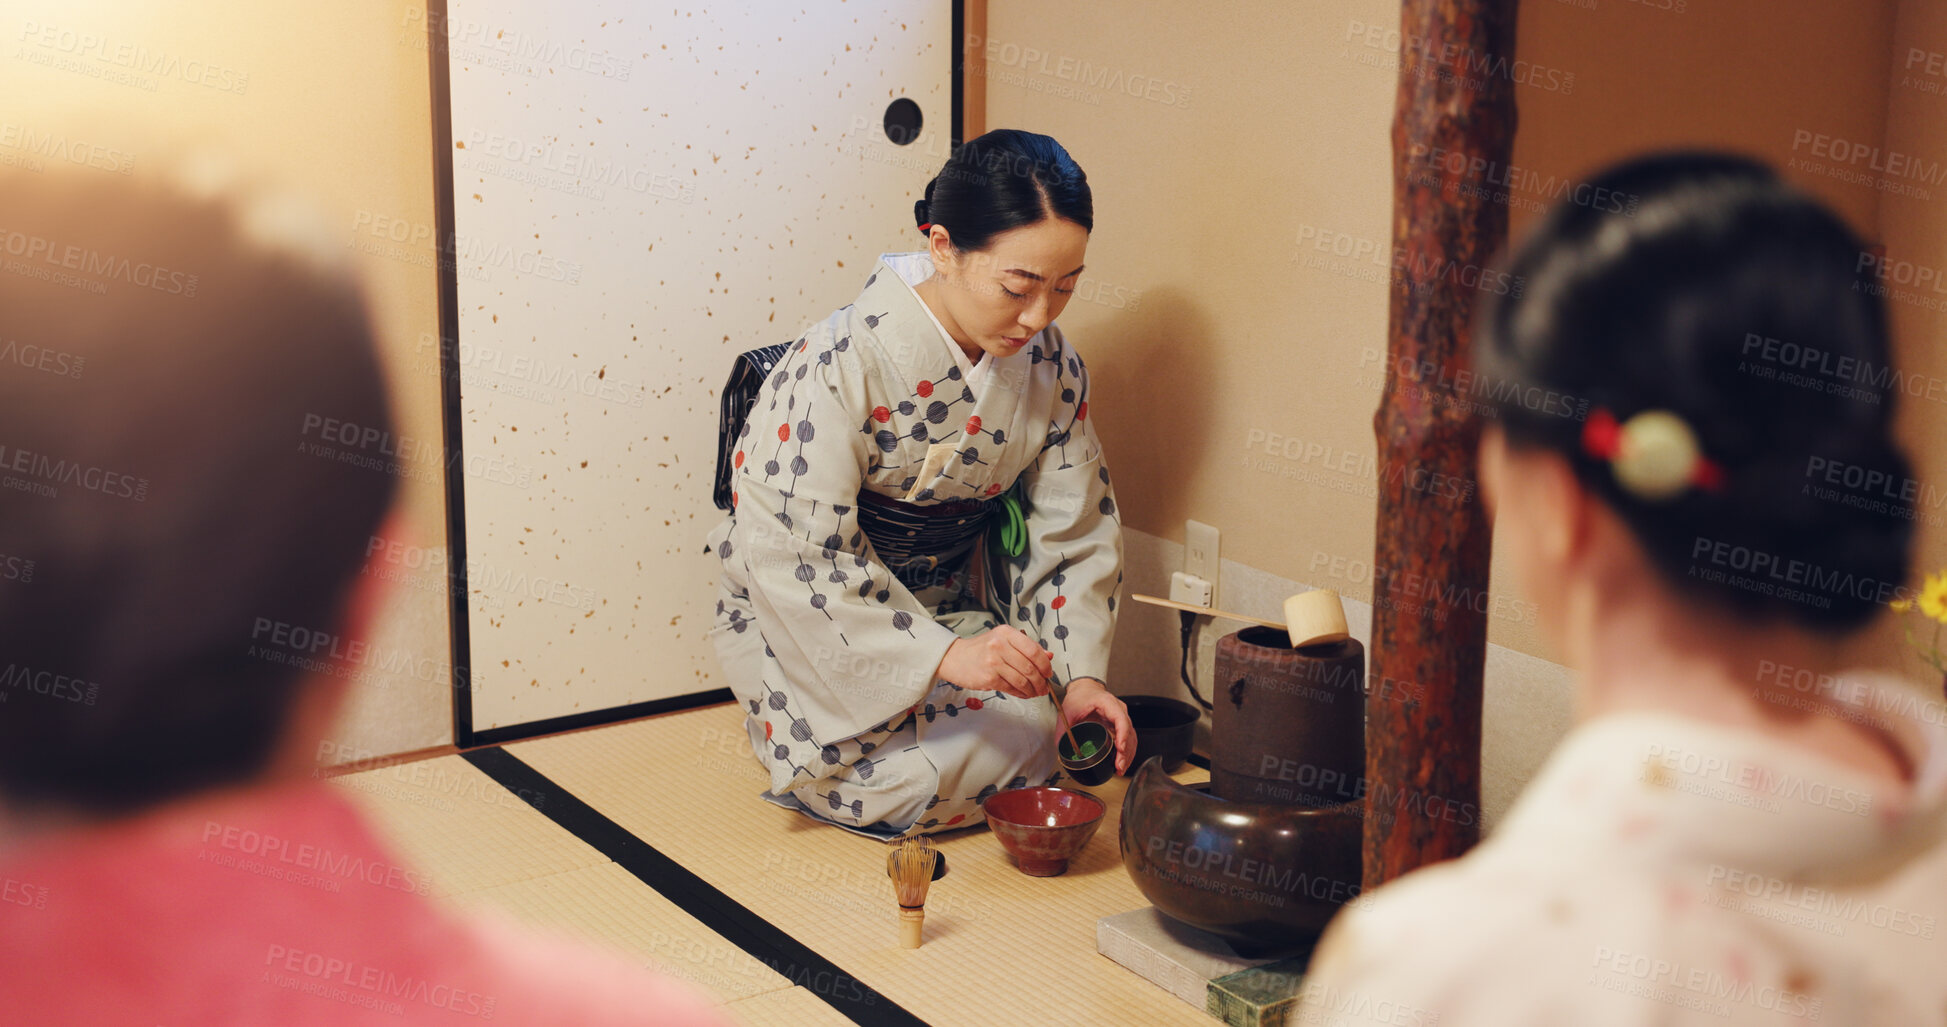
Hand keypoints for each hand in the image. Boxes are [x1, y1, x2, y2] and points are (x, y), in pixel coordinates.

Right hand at [936, 626, 1052, 698]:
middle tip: (1044, 688)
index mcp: (1006, 633)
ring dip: (1032, 690)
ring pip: (1022, 680)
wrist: (954, 658)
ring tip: (1035, 692)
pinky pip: (1011, 688)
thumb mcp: (1003, 641)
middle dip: (1040, 681)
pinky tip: (1023, 693)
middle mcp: (999, 645)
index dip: (1045, 664)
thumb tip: (1049, 656)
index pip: (1034, 649)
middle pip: (1030, 667)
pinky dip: (1021, 693)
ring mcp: (993, 661)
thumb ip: (1026, 648)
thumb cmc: (981, 650)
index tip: (1048, 673)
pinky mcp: (988, 677)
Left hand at [1061, 678, 1135, 774]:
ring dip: (1128, 754)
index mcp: (1108, 703)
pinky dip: (1126, 752)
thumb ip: (1063, 730)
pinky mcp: (1119, 725)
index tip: (1120, 748)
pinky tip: (1121, 762)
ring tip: (1120, 769)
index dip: (1122, 735)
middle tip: (1119, 766)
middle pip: (1129, 732)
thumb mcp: (1068, 711)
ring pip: (1131, 737)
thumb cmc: (1080, 696)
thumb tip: (1060, 748)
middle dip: (1126, 752)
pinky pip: (1128, 739)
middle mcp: (1119, 710)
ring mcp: (1121, 718)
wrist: (1084, 688)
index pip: (1121, 719)